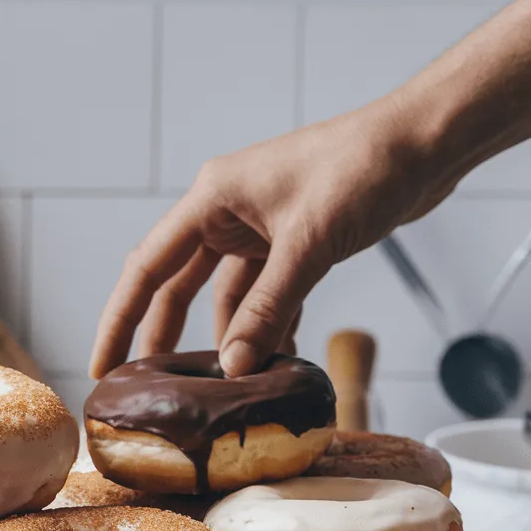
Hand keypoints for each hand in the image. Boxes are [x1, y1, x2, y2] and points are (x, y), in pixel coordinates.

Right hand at [89, 97, 454, 377]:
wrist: (427, 142)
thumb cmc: (365, 169)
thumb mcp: (307, 245)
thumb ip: (266, 309)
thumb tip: (232, 367)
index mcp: (211, 199)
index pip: (146, 268)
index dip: (120, 320)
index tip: (103, 364)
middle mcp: (225, 213)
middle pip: (176, 287)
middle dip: (163, 337)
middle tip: (149, 388)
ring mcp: (257, 228)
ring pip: (223, 296)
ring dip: (227, 338)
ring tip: (222, 385)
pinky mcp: (289, 242)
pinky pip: (264, 295)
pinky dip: (267, 326)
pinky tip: (274, 361)